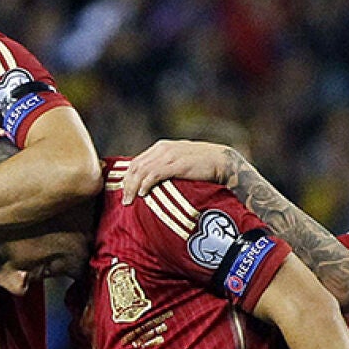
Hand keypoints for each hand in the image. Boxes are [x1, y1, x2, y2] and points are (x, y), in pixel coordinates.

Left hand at [120, 140, 237, 202]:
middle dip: (127, 184)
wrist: (223, 162)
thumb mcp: (180, 162)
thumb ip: (167, 167)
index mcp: (162, 147)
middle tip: (124, 200)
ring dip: (133, 186)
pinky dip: (146, 183)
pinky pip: (155, 173)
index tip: (124, 191)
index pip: (137, 161)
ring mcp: (170, 155)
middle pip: (136, 166)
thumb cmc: (203, 165)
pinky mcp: (177, 164)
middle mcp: (163, 149)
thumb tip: (153, 183)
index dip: (127, 177)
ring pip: (142, 170)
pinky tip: (143, 193)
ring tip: (130, 200)